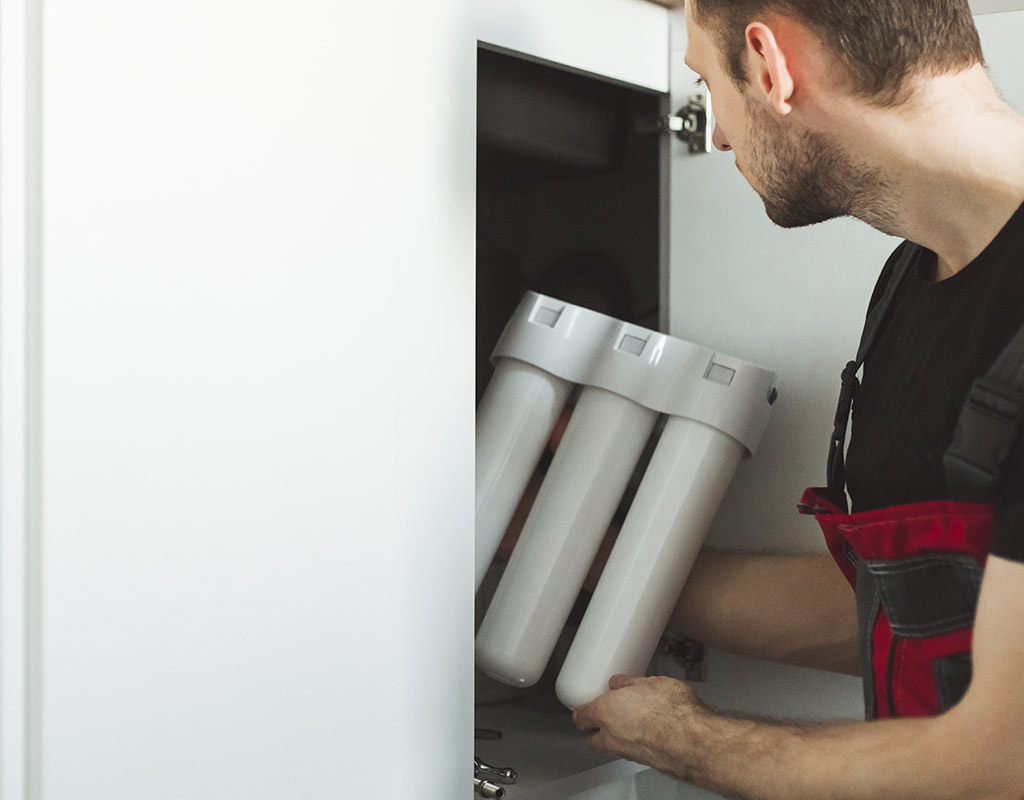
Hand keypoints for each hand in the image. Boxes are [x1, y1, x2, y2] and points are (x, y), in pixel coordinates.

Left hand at [571, 674, 706, 777]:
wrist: (694, 741)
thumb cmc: (672, 711)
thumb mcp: (651, 683)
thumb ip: (630, 683)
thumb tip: (621, 682)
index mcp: (605, 712)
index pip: (580, 717)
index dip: (581, 711)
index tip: (584, 706)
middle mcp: (612, 736)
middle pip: (590, 740)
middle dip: (593, 731)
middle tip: (601, 718)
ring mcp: (628, 753)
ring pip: (610, 749)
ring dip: (614, 739)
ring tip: (628, 724)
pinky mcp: (644, 763)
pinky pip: (631, 754)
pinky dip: (634, 745)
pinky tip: (647, 734)